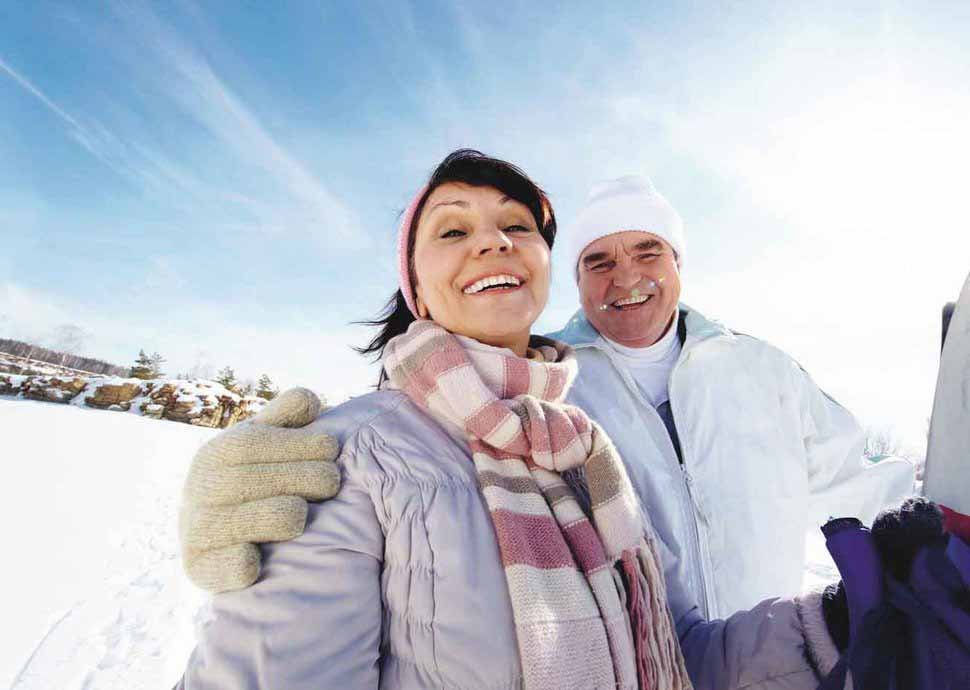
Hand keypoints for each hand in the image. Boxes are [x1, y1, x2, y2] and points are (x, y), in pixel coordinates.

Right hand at [179, 388, 339, 591]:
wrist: (213, 534)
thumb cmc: (253, 477)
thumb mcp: (264, 441)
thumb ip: (285, 416)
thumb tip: (311, 400)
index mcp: (216, 453)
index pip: (255, 443)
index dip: (299, 443)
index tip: (332, 448)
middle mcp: (200, 489)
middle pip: (254, 480)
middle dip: (304, 477)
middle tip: (331, 482)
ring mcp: (197, 529)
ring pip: (250, 520)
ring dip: (286, 515)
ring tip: (302, 514)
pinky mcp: (200, 568)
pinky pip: (228, 567)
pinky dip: (244, 564)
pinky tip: (260, 559)